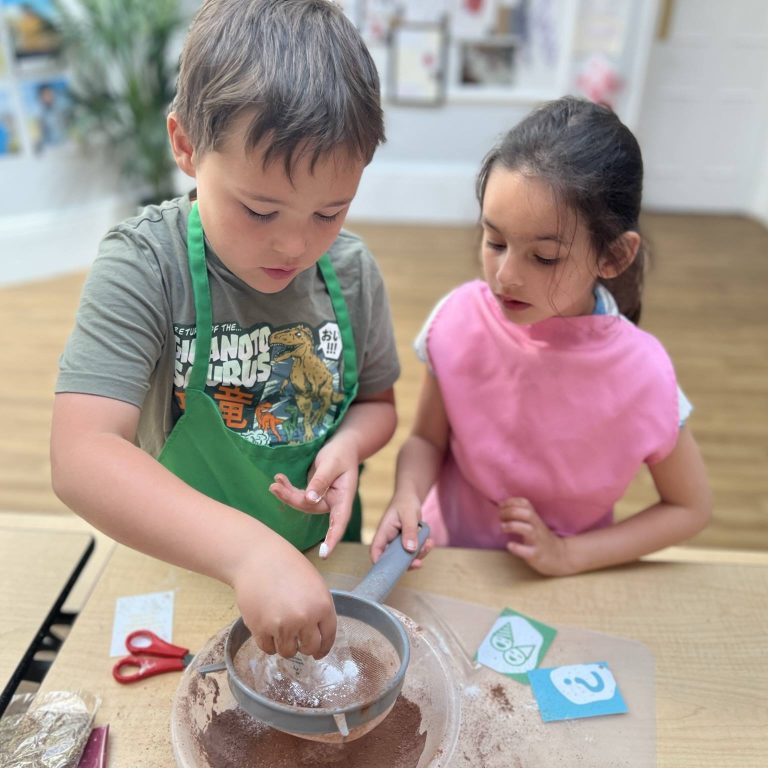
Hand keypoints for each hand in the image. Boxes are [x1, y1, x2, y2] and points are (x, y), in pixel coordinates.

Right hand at [231, 541, 335, 658]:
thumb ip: (319, 609)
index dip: (323, 648)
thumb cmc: (287, 566)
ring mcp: (282, 625)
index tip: (318, 653)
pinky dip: (269, 643)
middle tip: (298, 640)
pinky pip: (268, 649)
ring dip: (285, 645)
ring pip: (288, 652)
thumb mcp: (314, 584)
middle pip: (309, 648)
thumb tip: (319, 635)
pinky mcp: (261, 629)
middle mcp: (305, 618)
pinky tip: (268, 629)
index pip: (328, 637)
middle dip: (304, 646)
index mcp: (322, 605)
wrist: (257, 558)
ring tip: (280, 630)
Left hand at [269, 436, 358, 557]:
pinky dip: (288, 489)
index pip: (339, 522)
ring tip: (275, 482)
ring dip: (286, 494)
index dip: (332, 539)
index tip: (325, 555)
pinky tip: (279, 479)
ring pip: (302, 503)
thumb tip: (310, 499)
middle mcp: (334, 503)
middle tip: (275, 486)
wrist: (342, 446)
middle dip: (292, 499)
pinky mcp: (314, 494)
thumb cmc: (340, 454)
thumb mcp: (331, 464)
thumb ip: (321, 481)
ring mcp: (323, 499)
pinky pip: (299, 496)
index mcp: (344, 498)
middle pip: (311, 509)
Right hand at [370, 493, 432, 568]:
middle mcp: (389, 540)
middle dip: (407, 563)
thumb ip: (409, 531)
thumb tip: (410, 550)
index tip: (390, 571)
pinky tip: (430, 542)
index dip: (379, 563)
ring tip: (428, 544)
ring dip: (419, 555)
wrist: (411, 496)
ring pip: (406, 557)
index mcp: (383, 532)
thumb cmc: (405, 502)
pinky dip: (423, 549)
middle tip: (419, 563)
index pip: (376, 551)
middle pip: (393, 559)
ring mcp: (398, 543)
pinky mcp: (407, 543)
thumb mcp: (408, 515)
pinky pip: (414, 552)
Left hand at [499, 498, 572, 575]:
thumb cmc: (540, 538)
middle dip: (510, 512)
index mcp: (534, 518)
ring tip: (502, 527)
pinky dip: (517, 547)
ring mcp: (537, 541)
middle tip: (500, 517)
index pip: (525, 503)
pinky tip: (509, 545)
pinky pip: (527, 551)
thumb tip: (501, 505)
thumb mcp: (533, 523)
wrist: (559, 556)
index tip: (501, 506)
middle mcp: (537, 527)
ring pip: (527, 530)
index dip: (511, 502)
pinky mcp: (536, 554)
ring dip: (512, 526)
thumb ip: (521, 514)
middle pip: (527, 514)